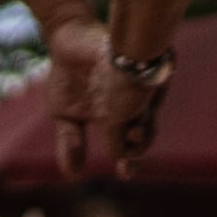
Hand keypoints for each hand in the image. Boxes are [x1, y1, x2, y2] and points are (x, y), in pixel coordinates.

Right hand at [47, 23, 148, 177]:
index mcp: (116, 120)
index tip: (124, 175)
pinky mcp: (143, 68)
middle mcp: (133, 107)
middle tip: (130, 155)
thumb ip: (70, 142)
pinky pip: (152, 86)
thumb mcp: (64, 114)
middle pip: (146, 132)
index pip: (129, 145)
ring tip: (134, 132)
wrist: (68, 40)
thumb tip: (73, 175)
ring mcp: (140, 89)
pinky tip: (135, 106)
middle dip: (141, 146)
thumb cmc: (68, 76)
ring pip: (151, 114)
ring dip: (144, 127)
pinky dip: (146, 99)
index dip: (130, 160)